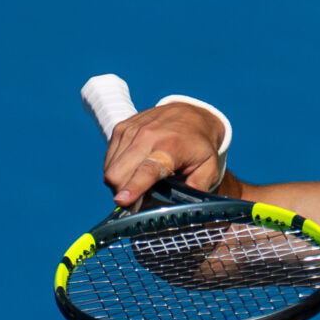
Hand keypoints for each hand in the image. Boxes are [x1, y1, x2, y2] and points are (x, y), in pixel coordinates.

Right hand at [102, 101, 227, 208]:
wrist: (190, 113)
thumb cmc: (200, 144)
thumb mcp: (210, 167)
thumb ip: (198, 188)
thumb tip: (184, 207)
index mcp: (170, 147)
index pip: (146, 169)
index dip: (133, 187)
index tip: (122, 201)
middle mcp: (146, 136)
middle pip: (119, 174)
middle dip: (124, 194)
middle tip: (139, 200)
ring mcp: (130, 131)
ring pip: (110, 170)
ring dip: (120, 183)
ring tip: (138, 183)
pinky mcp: (121, 129)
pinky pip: (109, 160)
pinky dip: (117, 170)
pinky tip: (133, 169)